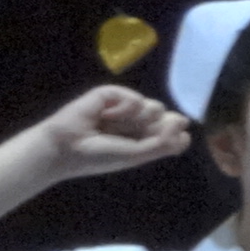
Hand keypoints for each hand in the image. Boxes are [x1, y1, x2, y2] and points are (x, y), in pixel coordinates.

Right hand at [38, 85, 192, 179]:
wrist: (66, 147)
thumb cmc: (99, 156)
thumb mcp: (136, 155)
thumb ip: (163, 142)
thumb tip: (184, 122)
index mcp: (146, 139)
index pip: (177, 134)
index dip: (173, 137)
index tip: (155, 144)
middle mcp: (139, 122)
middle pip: (168, 119)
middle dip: (153, 129)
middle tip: (129, 137)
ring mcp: (126, 108)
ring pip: (155, 107)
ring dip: (136, 120)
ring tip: (112, 127)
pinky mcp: (112, 95)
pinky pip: (135, 98)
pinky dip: (122, 108)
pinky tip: (105, 116)